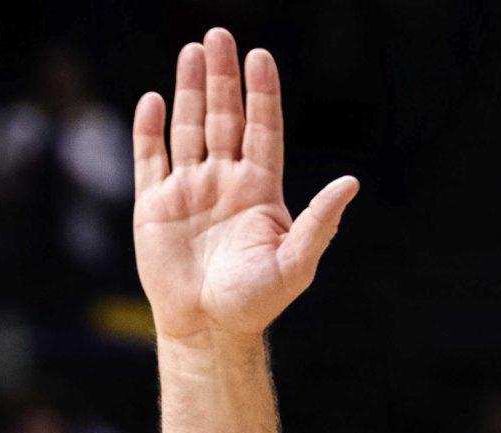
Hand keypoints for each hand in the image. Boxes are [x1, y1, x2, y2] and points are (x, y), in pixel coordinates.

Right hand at [132, 30, 358, 346]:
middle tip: (218, 36)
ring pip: (188, 128)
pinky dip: (150, 129)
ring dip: (188, 90)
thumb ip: (320, 221)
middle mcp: (224, 181)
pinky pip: (150, 158)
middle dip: (221, 78)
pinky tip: (154, 99)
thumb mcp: (296, 263)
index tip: (259, 58)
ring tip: (192, 51)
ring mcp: (189, 189)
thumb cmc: (256, 301)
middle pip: (224, 117)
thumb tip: (351, 182)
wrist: (209, 329)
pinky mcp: (154, 205)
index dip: (261, 93)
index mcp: (260, 189)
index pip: (262, 129)